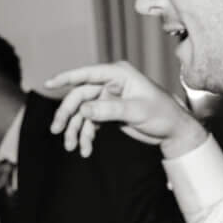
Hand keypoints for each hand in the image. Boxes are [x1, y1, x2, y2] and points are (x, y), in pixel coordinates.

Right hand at [40, 62, 211, 159]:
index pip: (88, 73)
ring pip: (82, 112)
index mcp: (118, 74)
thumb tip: (84, 109)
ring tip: (72, 147)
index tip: (48, 83)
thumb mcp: (137, 111)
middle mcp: (110, 84)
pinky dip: (86, 136)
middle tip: (58, 131)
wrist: (173, 131)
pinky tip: (85, 149)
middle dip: (68, 114)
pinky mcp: (108, 113)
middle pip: (80, 96)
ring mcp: (108, 98)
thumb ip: (110, 109)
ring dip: (75, 130)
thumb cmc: (163, 114)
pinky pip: (90, 123)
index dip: (67, 78)